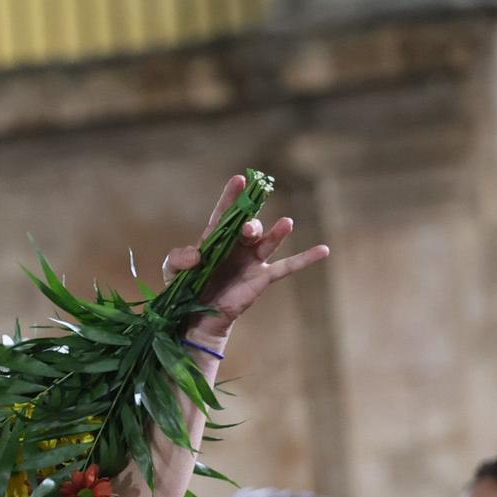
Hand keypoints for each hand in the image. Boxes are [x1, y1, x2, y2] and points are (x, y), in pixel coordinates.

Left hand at [162, 174, 329, 342]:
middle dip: (250, 225)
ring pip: (268, 242)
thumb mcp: (172, 271)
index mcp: (215, 238)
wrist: (196, 317)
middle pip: (248, 227)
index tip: (240, 179)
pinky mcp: (262, 277)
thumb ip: (179, 258)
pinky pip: (288, 267)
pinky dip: (306, 259)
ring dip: (277, 233)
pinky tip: (324, 250)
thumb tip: (196, 254)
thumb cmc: (185, 288)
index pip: (225, 213)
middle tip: (247, 228)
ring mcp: (252, 260)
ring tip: (286, 223)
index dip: (232, 196)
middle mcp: (237, 245)